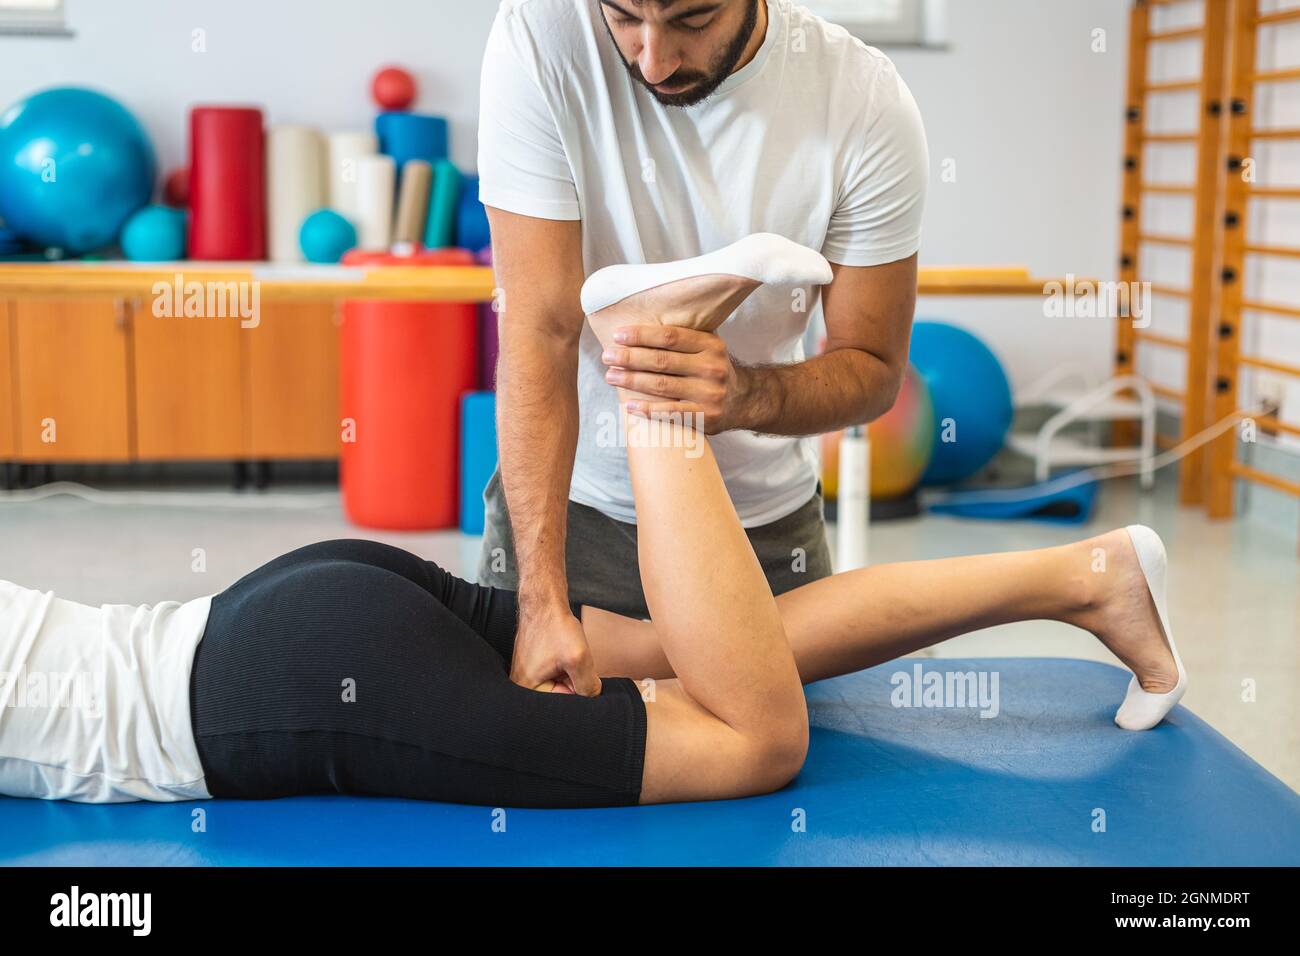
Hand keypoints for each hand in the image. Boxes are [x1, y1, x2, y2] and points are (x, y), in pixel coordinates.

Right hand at [510, 598, 601, 696]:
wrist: (544, 602)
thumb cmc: (554, 626)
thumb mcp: (577, 657)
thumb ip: (588, 685)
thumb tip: (594, 698)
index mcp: (528, 690)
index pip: (564, 705)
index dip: (579, 688)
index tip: (577, 667)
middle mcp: (523, 687)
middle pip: (562, 697)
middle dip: (574, 680)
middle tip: (572, 658)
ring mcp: (528, 676)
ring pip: (562, 685)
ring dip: (571, 671)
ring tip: (565, 652)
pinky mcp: (534, 667)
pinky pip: (558, 675)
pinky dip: (566, 665)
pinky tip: (562, 651)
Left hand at [600, 325, 749, 433]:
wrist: (743, 400)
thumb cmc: (711, 369)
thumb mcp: (707, 347)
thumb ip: (682, 338)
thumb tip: (639, 322)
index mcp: (710, 345)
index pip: (670, 337)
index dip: (641, 335)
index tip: (617, 335)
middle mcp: (712, 367)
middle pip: (662, 361)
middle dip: (630, 358)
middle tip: (607, 357)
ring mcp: (710, 394)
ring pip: (662, 386)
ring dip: (631, 381)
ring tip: (610, 376)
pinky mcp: (706, 417)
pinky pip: (671, 413)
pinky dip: (648, 409)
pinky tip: (629, 405)